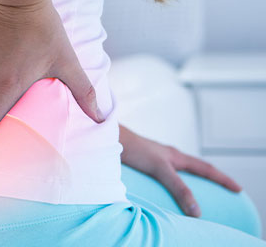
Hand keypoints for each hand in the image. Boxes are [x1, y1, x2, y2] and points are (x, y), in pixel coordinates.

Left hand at [119, 125, 241, 216]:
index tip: (237, 189)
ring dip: (192, 177)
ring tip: (198, 187)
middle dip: (211, 177)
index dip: (222, 180)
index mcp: (176, 156)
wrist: (112, 138)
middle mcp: (169, 155)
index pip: (206, 169)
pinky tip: (166, 183)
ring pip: (180, 168)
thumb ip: (178, 188)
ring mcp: (158, 156)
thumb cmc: (135, 150)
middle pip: (196, 167)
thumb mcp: (161, 170)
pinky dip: (173, 177)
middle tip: (225, 187)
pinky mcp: (146, 159)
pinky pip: (166, 170)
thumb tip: (196, 210)